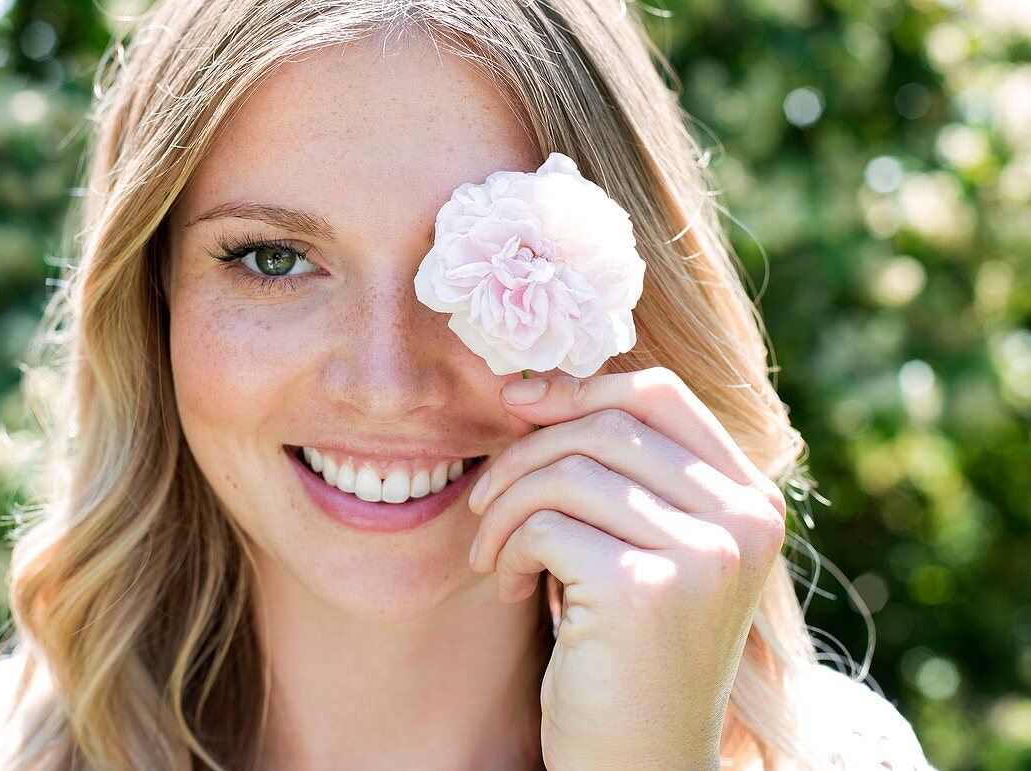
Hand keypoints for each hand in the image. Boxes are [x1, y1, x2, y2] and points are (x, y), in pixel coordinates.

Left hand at [467, 367, 787, 769]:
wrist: (638, 761)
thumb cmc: (625, 649)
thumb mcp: (639, 545)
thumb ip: (616, 471)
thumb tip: (528, 387)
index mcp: (751, 499)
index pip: (659, 395)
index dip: (579, 386)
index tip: (516, 403)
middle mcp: (744, 520)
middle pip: (607, 424)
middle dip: (525, 453)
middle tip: (483, 500)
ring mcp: (704, 554)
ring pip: (568, 471)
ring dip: (506, 507)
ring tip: (494, 553)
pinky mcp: (647, 590)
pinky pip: (546, 524)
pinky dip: (510, 548)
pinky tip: (513, 588)